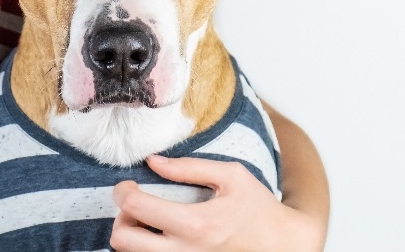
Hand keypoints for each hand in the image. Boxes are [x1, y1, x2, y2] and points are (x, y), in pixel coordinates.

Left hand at [110, 155, 322, 251]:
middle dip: (120, 218)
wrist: (283, 245)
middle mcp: (186, 251)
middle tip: (134, 206)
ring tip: (147, 221)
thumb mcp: (232, 176)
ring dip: (131, 236)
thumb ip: (189, 167)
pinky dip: (145, 248)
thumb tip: (152, 162)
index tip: (128, 185)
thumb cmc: (258, 209)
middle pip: (123, 241)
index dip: (122, 191)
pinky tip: (158, 236)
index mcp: (196, 223)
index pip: (136, 207)